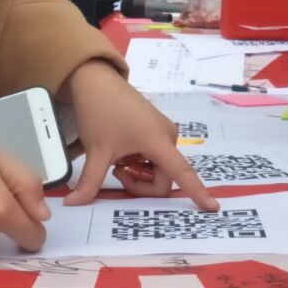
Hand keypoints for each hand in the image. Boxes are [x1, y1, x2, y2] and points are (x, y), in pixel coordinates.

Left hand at [63, 61, 219, 208]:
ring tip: (117, 159)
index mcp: (158, 140)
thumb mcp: (96, 150)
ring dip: (138, 173)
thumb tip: (74, 204)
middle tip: (116, 172)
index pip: (182, 172)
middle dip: (140, 183)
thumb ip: (89, 182)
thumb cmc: (100, 111)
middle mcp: (167, 136)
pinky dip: (139, 162)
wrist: (95, 80)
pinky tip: (122, 152)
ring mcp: (162, 132)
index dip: (198, 192)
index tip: (213, 208)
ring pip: (158, 169)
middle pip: (164, 177)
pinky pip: (154, 157)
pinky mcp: (155, 129)